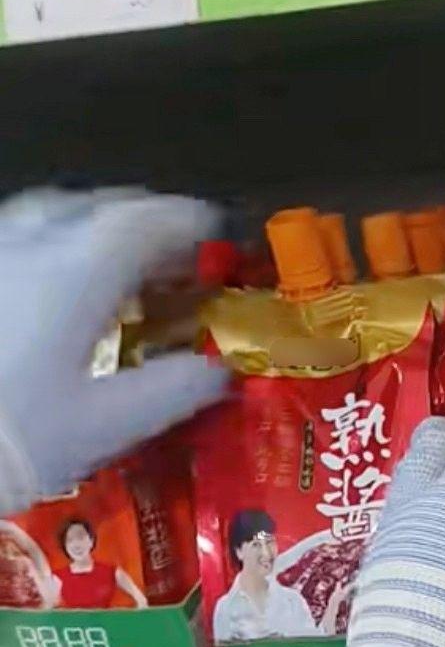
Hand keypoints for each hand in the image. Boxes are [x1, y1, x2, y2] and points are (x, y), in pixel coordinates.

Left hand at [0, 188, 229, 513]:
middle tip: (178, 260)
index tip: (220, 240)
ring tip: (122, 271)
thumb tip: (222, 370)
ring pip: (50, 217)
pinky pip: (19, 240)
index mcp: (77, 271)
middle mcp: (30, 243)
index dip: (191, 226)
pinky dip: (56, 249)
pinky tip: (58, 290)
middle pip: (97, 208)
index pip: (146, 222)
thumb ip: (172, 390)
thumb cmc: (13, 438)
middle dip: (146, 224)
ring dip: (96, 230)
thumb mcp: (104, 426)